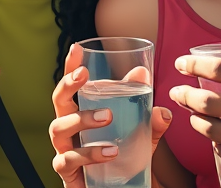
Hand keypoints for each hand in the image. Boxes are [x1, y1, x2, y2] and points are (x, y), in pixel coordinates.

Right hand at [50, 43, 170, 187]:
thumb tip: (163, 108)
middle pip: (58, 101)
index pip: (73, 85)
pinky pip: (69, 160)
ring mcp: (64, 150)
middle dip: (68, 84)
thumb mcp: (139, 137)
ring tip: (107, 117)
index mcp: (81, 112)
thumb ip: (148, 122)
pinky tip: (110, 152)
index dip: (71, 66)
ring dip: (82, 118)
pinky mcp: (66, 172)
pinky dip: (89, 153)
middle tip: (84, 76)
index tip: (77, 47)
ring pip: (59, 127)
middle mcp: (68, 128)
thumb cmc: (121, 159)